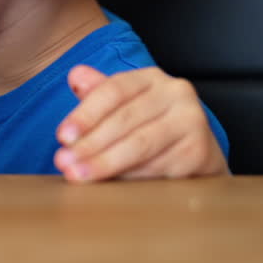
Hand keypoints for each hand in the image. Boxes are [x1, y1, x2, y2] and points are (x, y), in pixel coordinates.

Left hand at [53, 65, 227, 181]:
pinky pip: (157, 167)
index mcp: (151, 78)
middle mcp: (176, 93)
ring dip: (105, 163)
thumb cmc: (151, 124)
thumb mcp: (124, 104)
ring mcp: (192, 121)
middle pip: (124, 119)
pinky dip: (129, 177)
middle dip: (90, 144)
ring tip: (78, 175)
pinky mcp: (200, 151)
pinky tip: (109, 185)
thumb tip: (75, 77)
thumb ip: (98, 92)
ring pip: (140, 145)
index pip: (113, 90)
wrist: (196, 150)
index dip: (85, 114)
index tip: (62, 136)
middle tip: (64, 163)